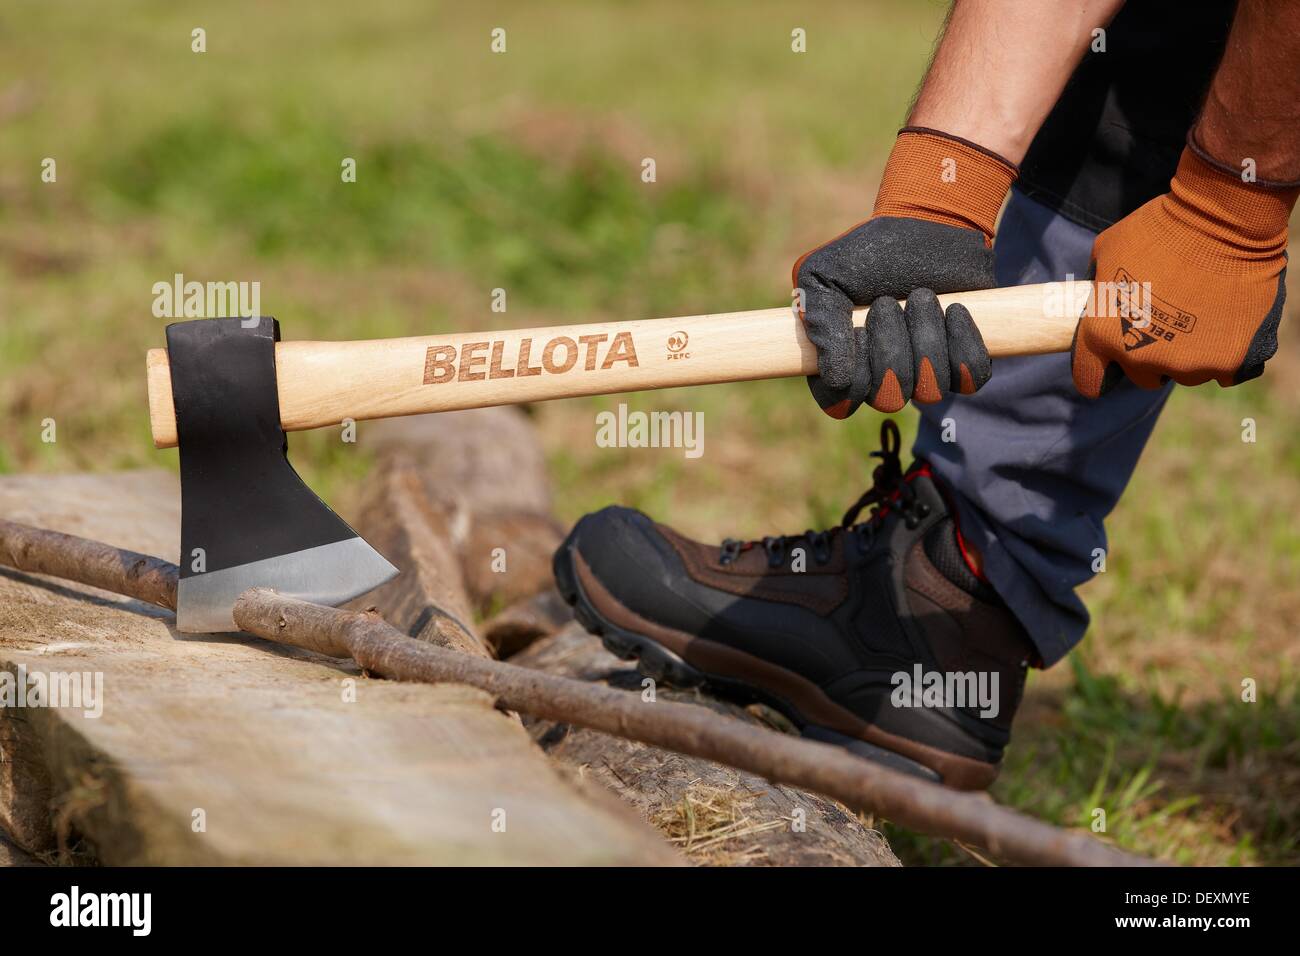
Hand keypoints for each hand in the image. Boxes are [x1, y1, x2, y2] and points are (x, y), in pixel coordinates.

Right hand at [793, 128, 1015, 416]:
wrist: (926, 226)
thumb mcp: (825, 275)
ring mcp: (923, 372)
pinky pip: (969, 378)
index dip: (852, 375)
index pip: (841, 403)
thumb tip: (835, 376)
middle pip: (890, 396)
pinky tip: (955, 309)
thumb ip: (818, 319)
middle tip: (887, 300)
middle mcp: (881, 377)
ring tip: (921, 296)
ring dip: (926, 337)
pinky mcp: (961, 360)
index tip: (856, 327)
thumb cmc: (867, 252)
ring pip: (929, 390)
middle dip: (891, 344)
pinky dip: (964, 342)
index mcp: (841, 365)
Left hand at [1072, 146, 1297, 396]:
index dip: (1099, 369)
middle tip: (1167, 323)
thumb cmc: (1159, 229)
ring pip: (1185, 373)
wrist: (1221, 221)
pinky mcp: (1227, 363)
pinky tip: (1229, 325)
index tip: (1110, 360)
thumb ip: (1100, 284)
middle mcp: (1140, 357)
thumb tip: (1100, 292)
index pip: (1089, 379)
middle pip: (1143, 376)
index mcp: (1102, 334)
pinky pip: (1224, 371)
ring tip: (1202, 316)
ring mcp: (1186, 364)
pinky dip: (1226, 354)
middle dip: (1150, 355)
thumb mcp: (1107, 250)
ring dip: (1189, 353)